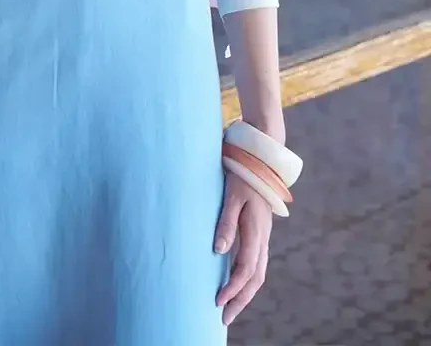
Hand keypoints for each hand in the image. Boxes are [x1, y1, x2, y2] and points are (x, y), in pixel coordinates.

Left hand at [214, 171, 272, 325]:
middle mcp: (262, 239)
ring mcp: (263, 238)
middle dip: (240, 301)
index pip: (245, 269)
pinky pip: (256, 264)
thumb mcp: (232, 196)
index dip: (233, 288)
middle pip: (255, 279)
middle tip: (224, 319)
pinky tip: (236, 285)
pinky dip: (248, 280)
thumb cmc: (243, 176)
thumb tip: (218, 251)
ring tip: (230, 309)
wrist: (261, 162)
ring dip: (245, 293)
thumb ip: (226, 222)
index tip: (218, 302)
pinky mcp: (260, 234)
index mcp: (256, 231)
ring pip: (257, 274)